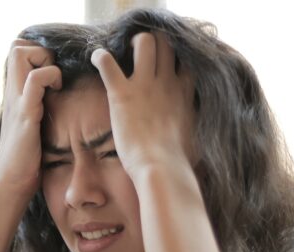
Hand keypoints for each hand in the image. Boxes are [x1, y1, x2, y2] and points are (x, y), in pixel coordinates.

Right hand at [0, 39, 62, 200]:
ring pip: (21, 54)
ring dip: (45, 61)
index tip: (53, 73)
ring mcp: (17, 102)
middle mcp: (12, 94)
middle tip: (54, 75)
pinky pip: (34, 81)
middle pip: (16, 46)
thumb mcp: (32, 127)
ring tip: (55, 83)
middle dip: (40, 51)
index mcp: (14, 95)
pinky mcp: (25, 114)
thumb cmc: (25, 161)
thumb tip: (57, 104)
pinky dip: (50, 77)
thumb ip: (38, 110)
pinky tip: (57, 93)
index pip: (17, 51)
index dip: (37, 53)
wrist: (11, 184)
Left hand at [90, 32, 194, 183]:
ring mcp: (144, 86)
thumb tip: (195, 132)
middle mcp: (167, 82)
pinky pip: (107, 62)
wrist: (162, 168)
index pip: (186, 59)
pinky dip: (99, 56)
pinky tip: (96, 58)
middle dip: (155, 42)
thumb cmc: (179, 161)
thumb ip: (194, 124)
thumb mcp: (197, 137)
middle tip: (142, 54)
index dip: (177, 56)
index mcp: (184, 92)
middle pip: (167, 42)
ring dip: (133, 42)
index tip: (167, 64)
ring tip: (124, 52)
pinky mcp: (122, 94)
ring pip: (144, 41)